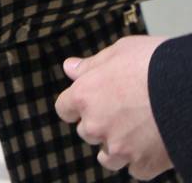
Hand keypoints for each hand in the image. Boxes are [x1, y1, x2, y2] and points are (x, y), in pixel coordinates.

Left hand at [55, 36, 172, 179]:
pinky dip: (143, 160)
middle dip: (101, 124)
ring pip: (108, 157)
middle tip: (125, 112)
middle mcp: (96, 125)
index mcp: (84, 96)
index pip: (65, 109)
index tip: (93, 102)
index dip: (78, 105)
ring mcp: (120, 148)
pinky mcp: (145, 163)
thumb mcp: (120, 51)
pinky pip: (136, 169)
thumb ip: (92, 65)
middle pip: (87, 132)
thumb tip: (70, 69)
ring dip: (118, 147)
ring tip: (137, 133)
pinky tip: (153, 145)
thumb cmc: (156, 63)